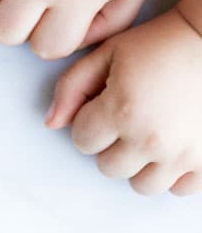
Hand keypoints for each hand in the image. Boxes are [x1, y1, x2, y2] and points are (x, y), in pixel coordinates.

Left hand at [46, 6, 201, 194]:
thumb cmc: (161, 43)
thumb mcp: (108, 53)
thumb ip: (72, 87)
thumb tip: (51, 123)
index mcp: (122, 110)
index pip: (82, 141)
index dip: (90, 122)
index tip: (107, 107)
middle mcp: (150, 138)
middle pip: (109, 167)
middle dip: (113, 145)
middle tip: (131, 119)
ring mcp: (182, 154)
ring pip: (142, 185)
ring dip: (142, 165)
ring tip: (152, 135)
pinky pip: (180, 189)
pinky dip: (175, 173)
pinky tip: (175, 148)